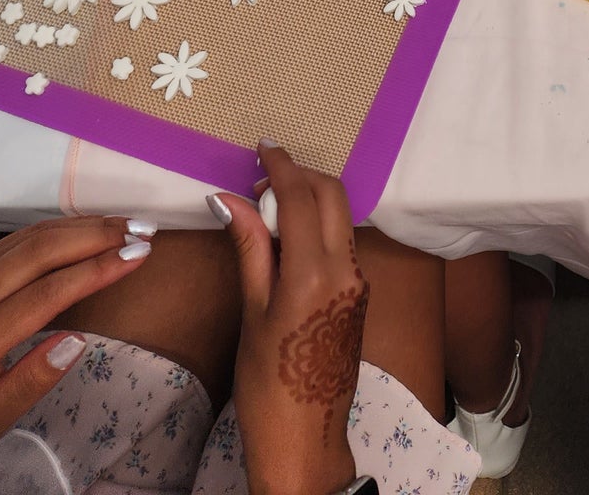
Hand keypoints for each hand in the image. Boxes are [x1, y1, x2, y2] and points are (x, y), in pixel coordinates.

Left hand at [0, 217, 150, 454]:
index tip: (139, 254)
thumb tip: (77, 340)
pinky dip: (59, 228)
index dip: (97, 268)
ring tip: (127, 225)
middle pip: (40, 251)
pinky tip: (87, 230)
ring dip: (82, 226)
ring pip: (30, 236)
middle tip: (144, 229)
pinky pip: (18, 237)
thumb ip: (29, 384)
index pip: (47, 292)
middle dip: (97, 235)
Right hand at [214, 144, 366, 494]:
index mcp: (315, 272)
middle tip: (262, 178)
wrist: (306, 440)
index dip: (281, 166)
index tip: (262, 148)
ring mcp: (359, 281)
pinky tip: (288, 239)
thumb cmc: (267, 385)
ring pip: (340, 216)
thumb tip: (229, 198)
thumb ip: (250, 248)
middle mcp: (347, 269)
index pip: (302, 196)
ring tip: (269, 208)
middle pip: (332, 195)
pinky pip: (342, 241)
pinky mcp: (360, 294)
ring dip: (310, 198)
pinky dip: (318, 225)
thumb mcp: (251, 313)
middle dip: (300, 175)